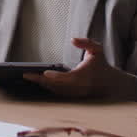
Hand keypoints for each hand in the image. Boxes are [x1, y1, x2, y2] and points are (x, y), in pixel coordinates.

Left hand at [21, 38, 136, 100]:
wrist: (110, 83)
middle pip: (56, 86)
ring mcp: (74, 94)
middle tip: (26, 75)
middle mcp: (77, 88)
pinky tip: (37, 82)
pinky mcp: (71, 97)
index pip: (67, 79)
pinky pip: (57, 94)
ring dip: (42, 85)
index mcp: (83, 77)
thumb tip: (73, 39)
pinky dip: (47, 88)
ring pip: (55, 91)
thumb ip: (86, 42)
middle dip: (40, 81)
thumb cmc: (101, 64)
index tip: (45, 73)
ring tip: (28, 77)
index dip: (55, 77)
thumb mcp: (97, 50)